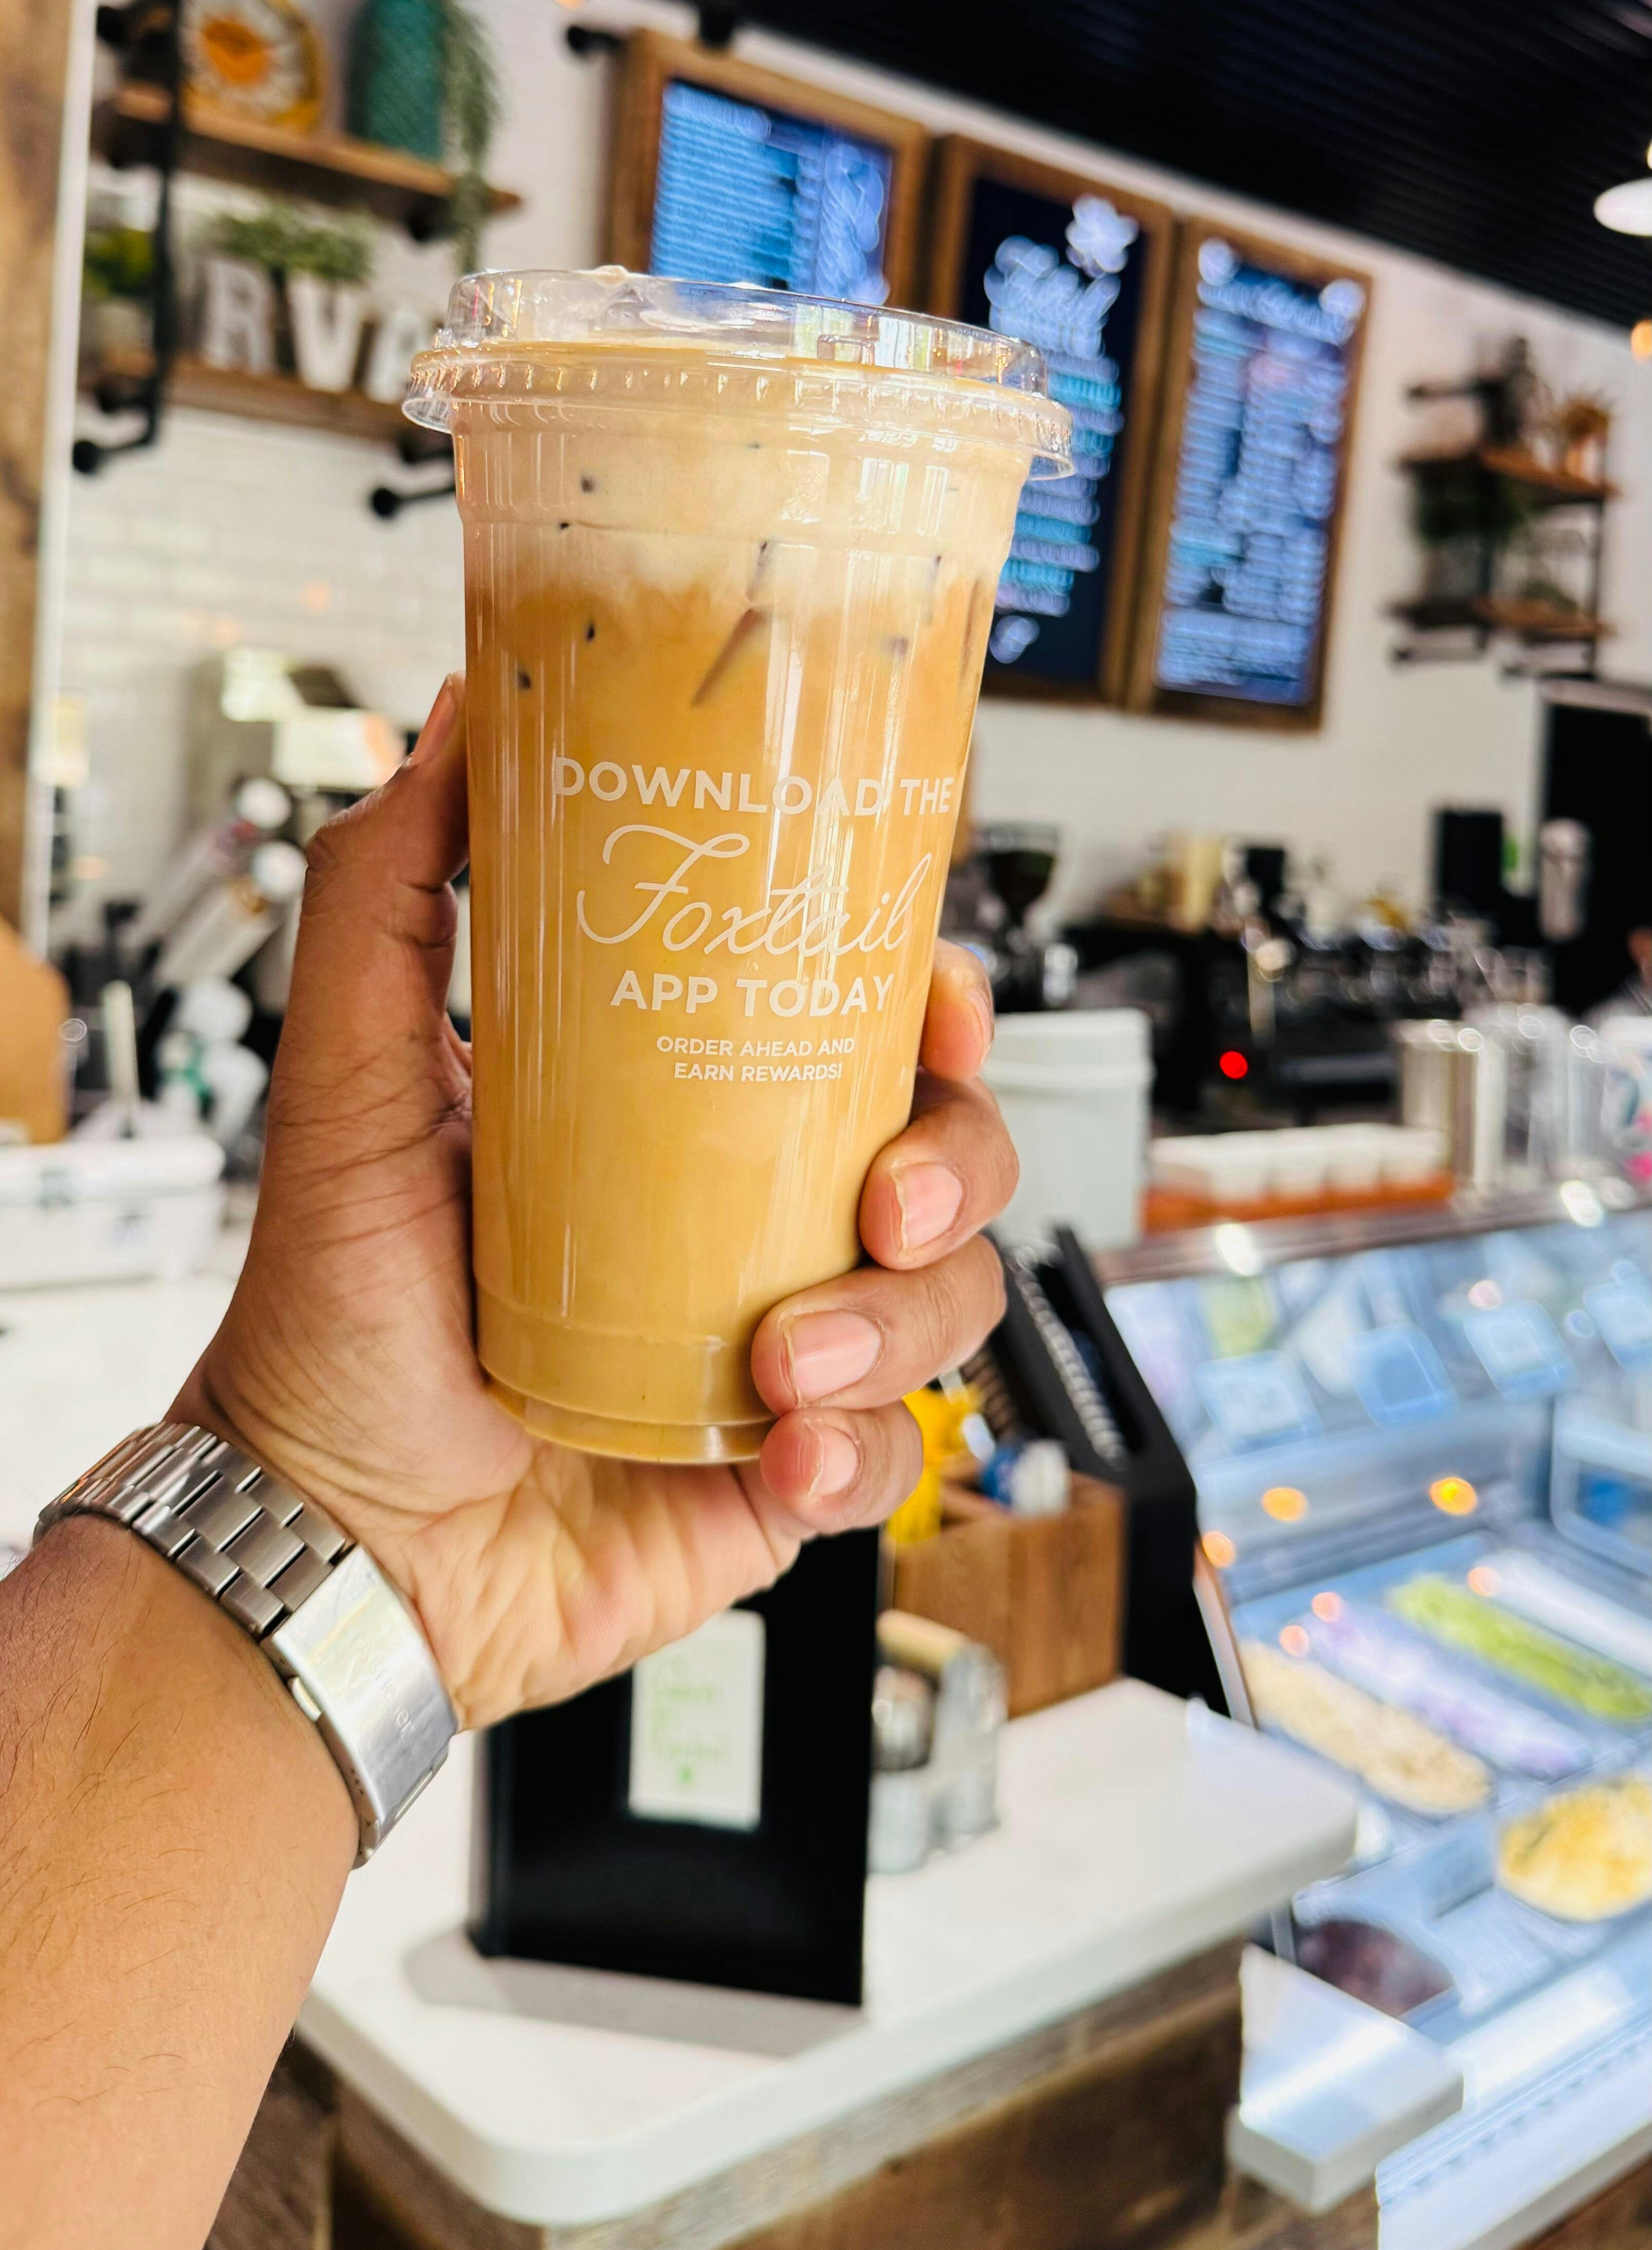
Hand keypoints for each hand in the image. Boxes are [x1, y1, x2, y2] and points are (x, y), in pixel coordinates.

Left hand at [176, 677, 1015, 1729]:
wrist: (328, 1534)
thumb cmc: (331, 1313)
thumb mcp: (348, 1075)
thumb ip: (391, 887)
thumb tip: (459, 715)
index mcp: (678, 1114)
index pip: (854, 1027)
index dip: (928, 1006)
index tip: (934, 1004)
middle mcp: (747, 1219)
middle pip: (945, 1152)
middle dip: (954, 1164)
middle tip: (879, 1201)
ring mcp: (778, 1348)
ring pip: (946, 1299)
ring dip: (899, 1324)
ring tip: (783, 1362)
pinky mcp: (780, 1471)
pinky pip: (894, 1454)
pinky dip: (860, 1452)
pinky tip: (781, 1451)